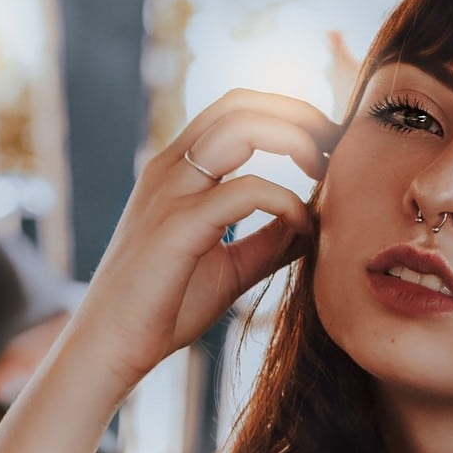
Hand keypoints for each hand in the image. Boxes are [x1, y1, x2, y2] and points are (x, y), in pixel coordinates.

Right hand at [71, 90, 341, 399]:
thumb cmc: (164, 308)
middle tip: (340, 145)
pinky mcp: (176, 226)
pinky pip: (245, 190)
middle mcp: (169, 169)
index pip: (235, 110)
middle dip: (299, 115)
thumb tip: (314, 222)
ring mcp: (170, 192)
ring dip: (296, 140)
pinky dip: (286, 201)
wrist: (111, 347)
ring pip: (240, 127)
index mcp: (178, 171)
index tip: (329, 144)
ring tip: (325, 173)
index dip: (287, 114)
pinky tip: (304, 225)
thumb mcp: (230, 266)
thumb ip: (268, 241)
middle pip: (240, 104)